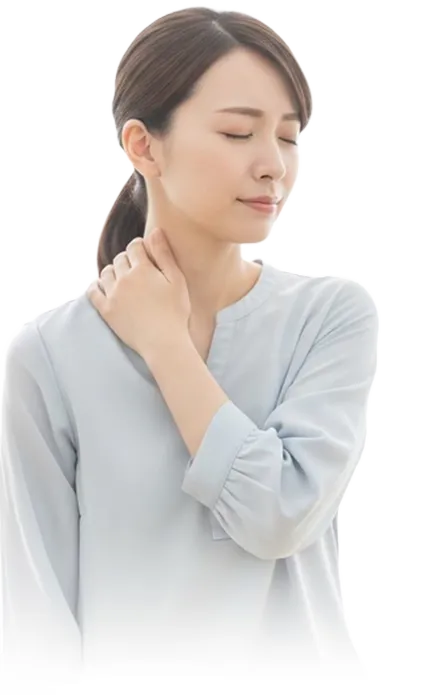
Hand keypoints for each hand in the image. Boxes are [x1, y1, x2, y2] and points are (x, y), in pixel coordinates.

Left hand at [86, 227, 190, 359]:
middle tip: (136, 268)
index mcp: (142, 269)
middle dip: (127, 259)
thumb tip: (154, 231)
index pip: (135, 246)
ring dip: (113, 271)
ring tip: (122, 279)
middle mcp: (124, 278)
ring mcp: (113, 294)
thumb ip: (164, 254)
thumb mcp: (177, 281)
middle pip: (119, 258)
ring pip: (106, 273)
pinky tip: (103, 288)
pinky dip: (96, 286)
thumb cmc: (175, 312)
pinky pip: (93, 291)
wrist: (163, 342)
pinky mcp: (106, 310)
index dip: (140, 247)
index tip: (144, 253)